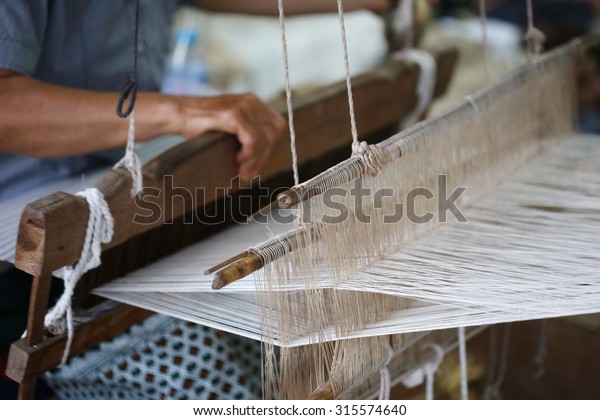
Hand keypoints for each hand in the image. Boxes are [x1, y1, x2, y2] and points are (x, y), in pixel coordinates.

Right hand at [171, 93, 286, 179]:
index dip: (270, 147)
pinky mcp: (234, 114)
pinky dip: (249, 153)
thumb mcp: (231, 128)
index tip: (257, 163)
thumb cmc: (201, 124)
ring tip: (242, 170)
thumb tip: (261, 160)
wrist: (179, 114)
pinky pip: (253, 139)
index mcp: (253, 102)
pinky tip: (238, 159)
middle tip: (250, 172)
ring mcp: (243, 106)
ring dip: (255, 159)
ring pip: (264, 139)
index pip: (277, 127)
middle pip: (274, 133)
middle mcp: (251, 101)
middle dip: (264, 156)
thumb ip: (248, 137)